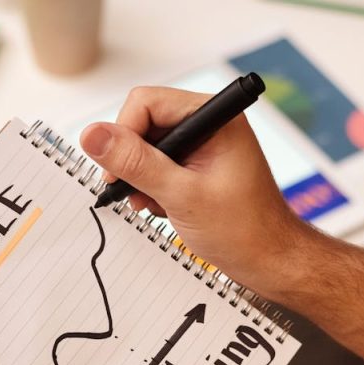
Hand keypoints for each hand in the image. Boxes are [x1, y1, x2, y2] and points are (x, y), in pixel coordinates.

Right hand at [79, 86, 317, 298]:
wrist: (271, 261)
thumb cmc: (243, 230)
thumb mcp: (181, 195)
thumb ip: (135, 163)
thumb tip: (92, 135)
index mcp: (215, 116)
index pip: (146, 102)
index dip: (123, 135)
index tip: (115, 173)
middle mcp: (210, 123)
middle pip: (144, 123)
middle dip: (133, 161)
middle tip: (133, 194)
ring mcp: (205, 145)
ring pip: (149, 147)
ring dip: (142, 178)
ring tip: (156, 206)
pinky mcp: (200, 165)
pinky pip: (160, 165)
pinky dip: (153, 187)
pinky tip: (164, 208)